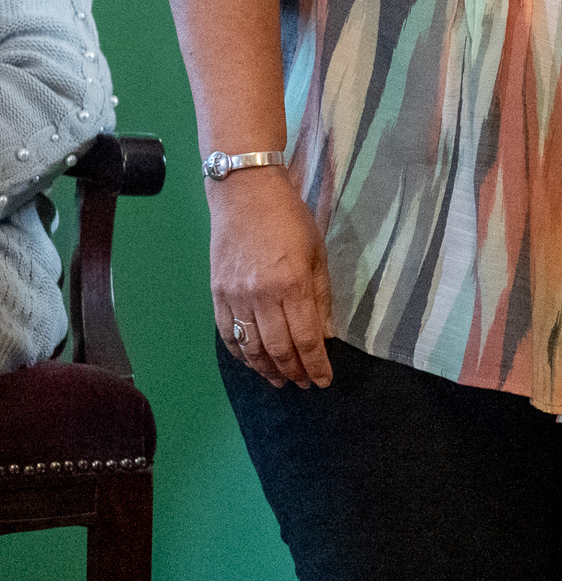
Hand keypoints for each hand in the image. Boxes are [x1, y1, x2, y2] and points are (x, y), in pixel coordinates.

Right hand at [208, 169, 333, 387]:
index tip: (324, 381)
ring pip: (250, 348)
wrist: (244, 195)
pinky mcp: (217, 295)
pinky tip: (253, 362)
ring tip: (281, 380)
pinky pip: (228, 334)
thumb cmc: (290, 219)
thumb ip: (321, 297)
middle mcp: (261, 297)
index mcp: (293, 285)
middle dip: (294, 372)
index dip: (316, 365)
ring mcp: (235, 297)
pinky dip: (241, 354)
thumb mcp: (317, 254)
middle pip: (278, 349)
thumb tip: (325, 336)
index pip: (306, 340)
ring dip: (266, 369)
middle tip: (305, 385)